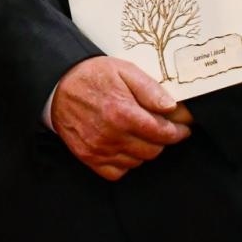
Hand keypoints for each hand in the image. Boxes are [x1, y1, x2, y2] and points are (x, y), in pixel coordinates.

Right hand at [51, 56, 191, 180]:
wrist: (58, 85)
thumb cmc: (92, 75)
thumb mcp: (124, 70)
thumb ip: (150, 89)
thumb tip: (171, 107)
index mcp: (123, 112)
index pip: (163, 133)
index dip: (178, 132)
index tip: (183, 128)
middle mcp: (111, 135)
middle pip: (153, 150)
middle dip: (162, 140)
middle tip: (161, 128)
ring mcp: (98, 149)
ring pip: (137, 162)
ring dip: (144, 150)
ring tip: (140, 133)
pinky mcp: (88, 157)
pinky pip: (118, 172)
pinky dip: (126, 162)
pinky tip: (124, 145)